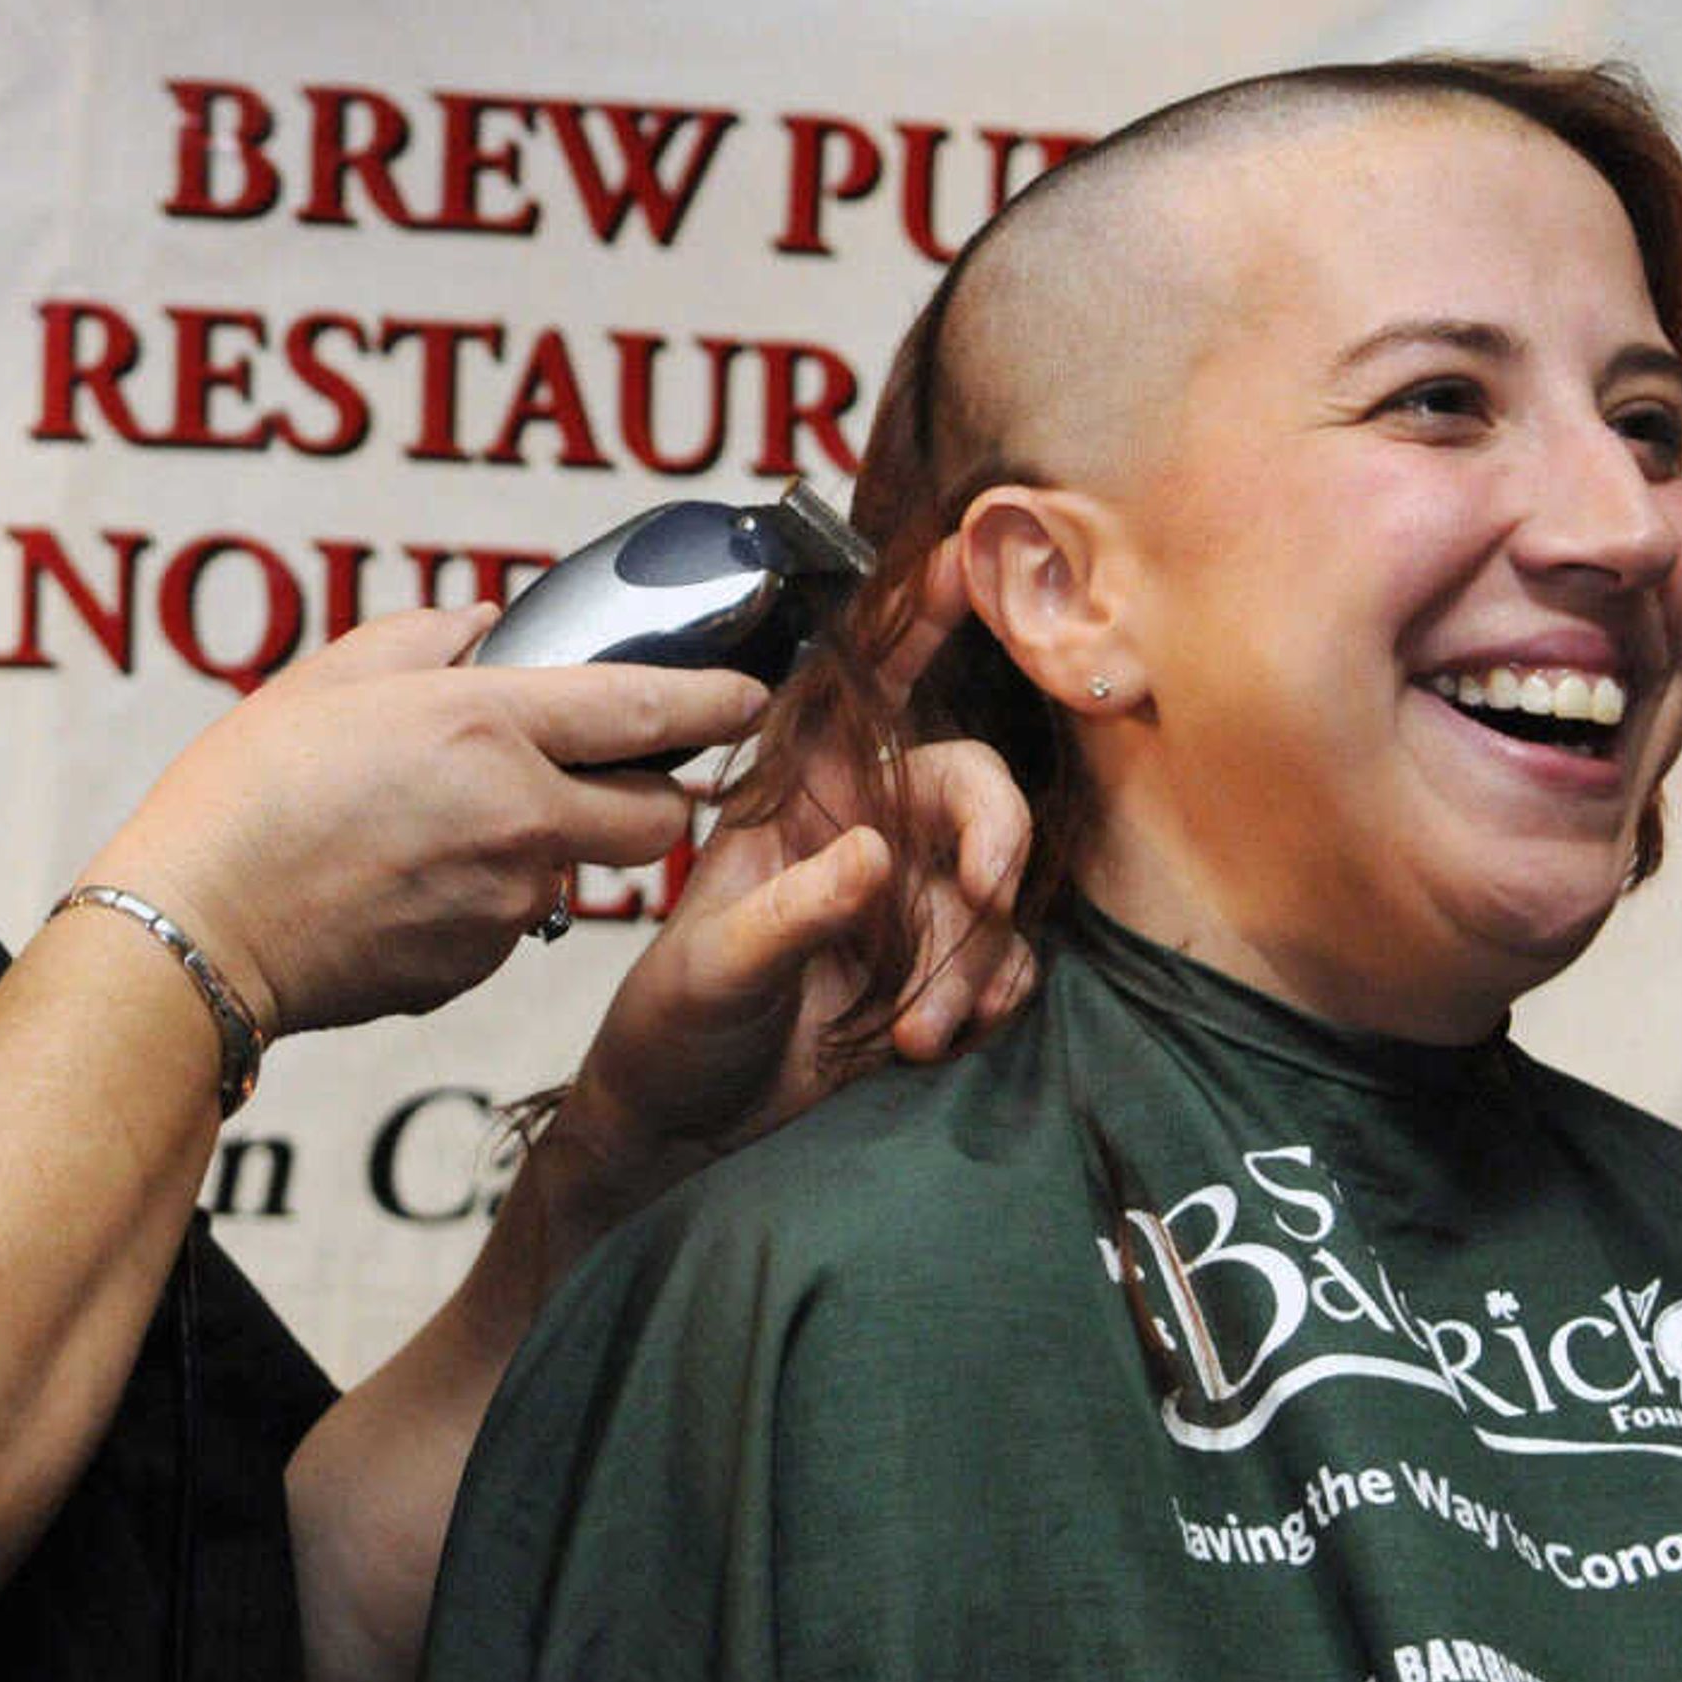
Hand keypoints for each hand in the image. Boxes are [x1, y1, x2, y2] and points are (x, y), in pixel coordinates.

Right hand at [79, 605, 769, 1040]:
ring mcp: (506, 903)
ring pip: (580, 870)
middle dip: (656, 791)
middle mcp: (520, 817)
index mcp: (489, 726)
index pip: (656, 709)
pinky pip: (516, 923)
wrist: (193, 931)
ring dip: (552, 844)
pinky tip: (411, 882)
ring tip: (450, 826)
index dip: (722, 700)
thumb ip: (429, 638)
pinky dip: (489, 898)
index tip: (752, 694)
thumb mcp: (331, 677)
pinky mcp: (478, 968)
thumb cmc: (244, 795)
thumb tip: (487, 627)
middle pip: (662, 814)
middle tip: (607, 770)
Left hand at [561, 546, 1032, 1169]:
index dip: (917, 620)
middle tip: (983, 894)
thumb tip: (873, 857)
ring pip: (997, 890)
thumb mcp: (715, 966)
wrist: (686, 1122)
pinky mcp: (939, 965)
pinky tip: (935, 1039)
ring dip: (975, 960)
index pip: (865, 690)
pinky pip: (1006, 961)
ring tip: (914, 1033)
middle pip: (971, 788)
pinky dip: (989, 998)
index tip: (964, 558)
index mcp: (800, 794)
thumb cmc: (675, 1021)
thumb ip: (793, 912)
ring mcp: (909, 899)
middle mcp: (865, 828)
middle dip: (992, 837)